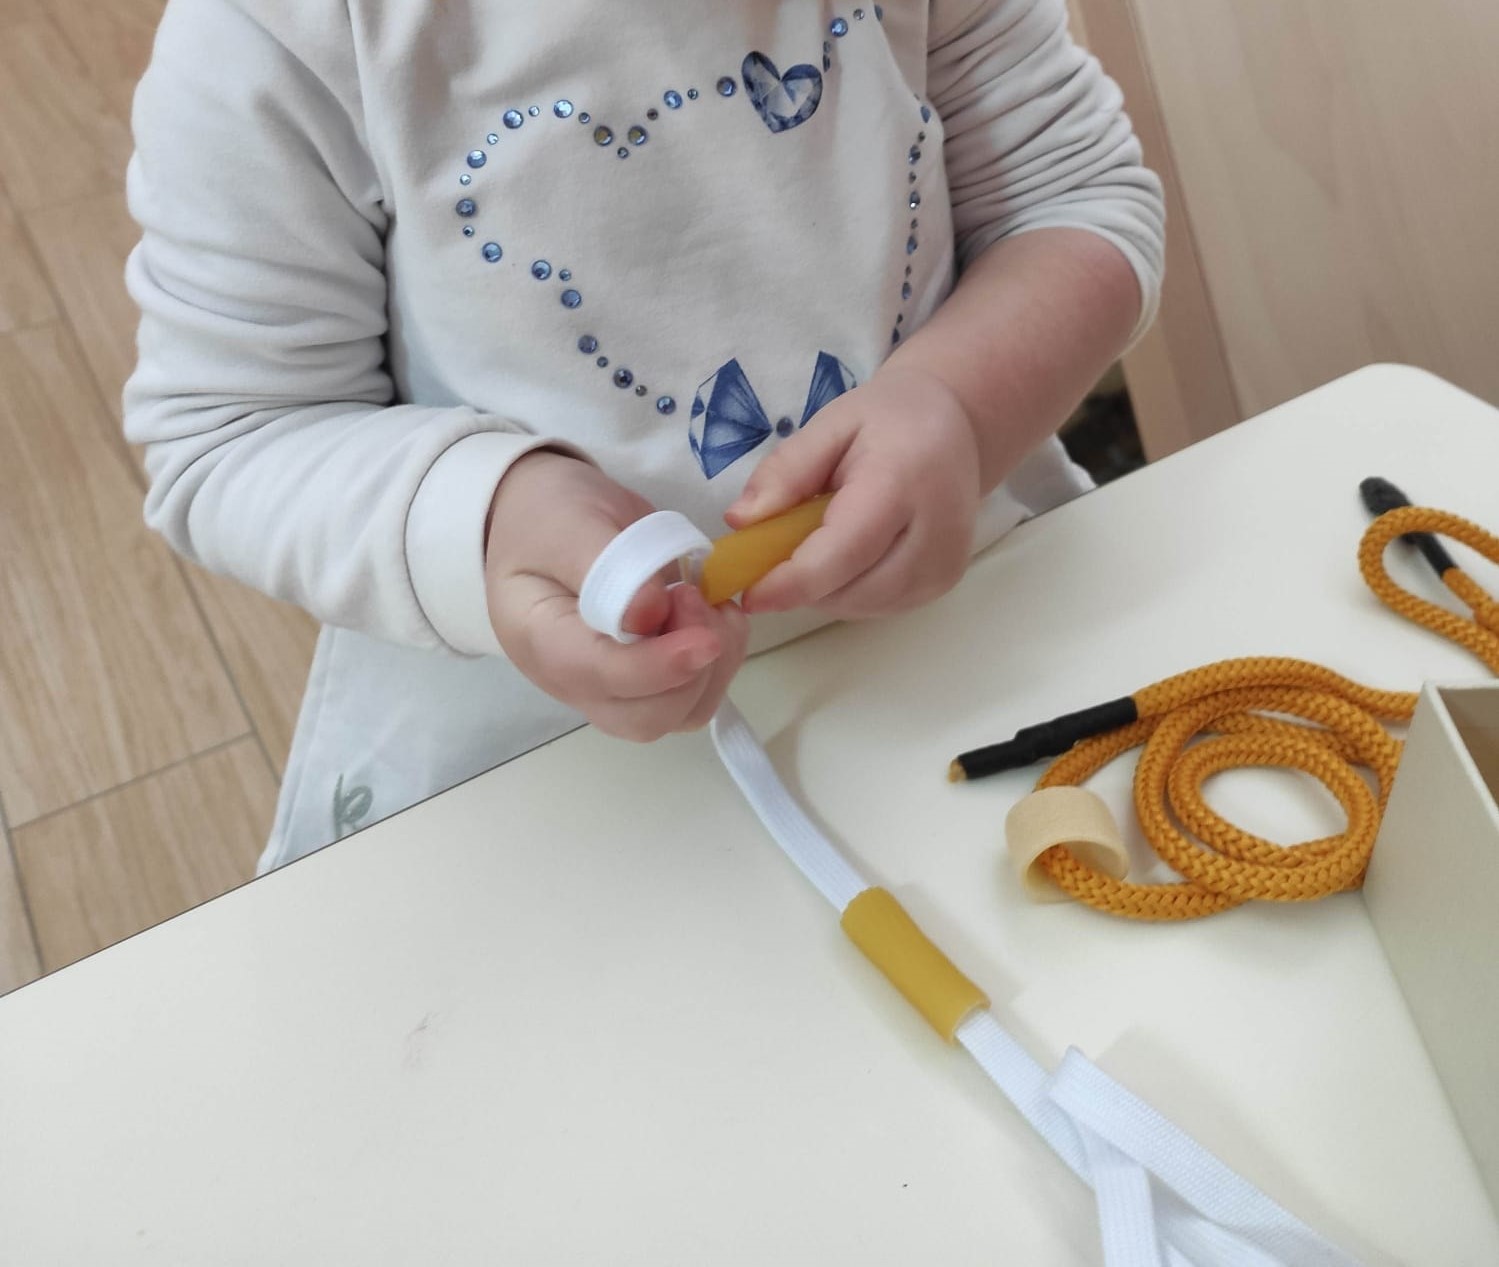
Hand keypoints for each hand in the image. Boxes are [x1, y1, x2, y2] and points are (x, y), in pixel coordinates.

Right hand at [485, 451, 748, 739]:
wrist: (541, 521)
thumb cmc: (549, 518)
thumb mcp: (571, 523)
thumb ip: (608, 565)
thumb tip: (651, 614)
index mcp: (545, 644)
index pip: (607, 678)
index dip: (662, 665)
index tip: (705, 637)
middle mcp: (577, 684)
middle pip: (648, 718)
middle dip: (693, 668)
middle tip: (692, 597)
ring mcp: (614, 690)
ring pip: (681, 714)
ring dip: (714, 665)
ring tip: (705, 603)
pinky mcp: (646, 683)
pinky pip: (695, 696)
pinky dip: (720, 662)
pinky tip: (711, 615)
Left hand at [725, 366, 980, 618]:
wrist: (955, 428)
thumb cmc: (888, 421)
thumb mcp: (830, 425)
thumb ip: (786, 470)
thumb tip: (740, 521)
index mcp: (900, 484)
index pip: (841, 553)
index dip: (790, 582)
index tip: (747, 594)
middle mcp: (933, 534)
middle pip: (849, 589)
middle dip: (801, 585)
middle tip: (773, 555)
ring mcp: (942, 566)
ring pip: (860, 605)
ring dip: (823, 590)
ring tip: (818, 542)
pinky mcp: (943, 584)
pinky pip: (877, 606)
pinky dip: (848, 591)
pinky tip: (847, 555)